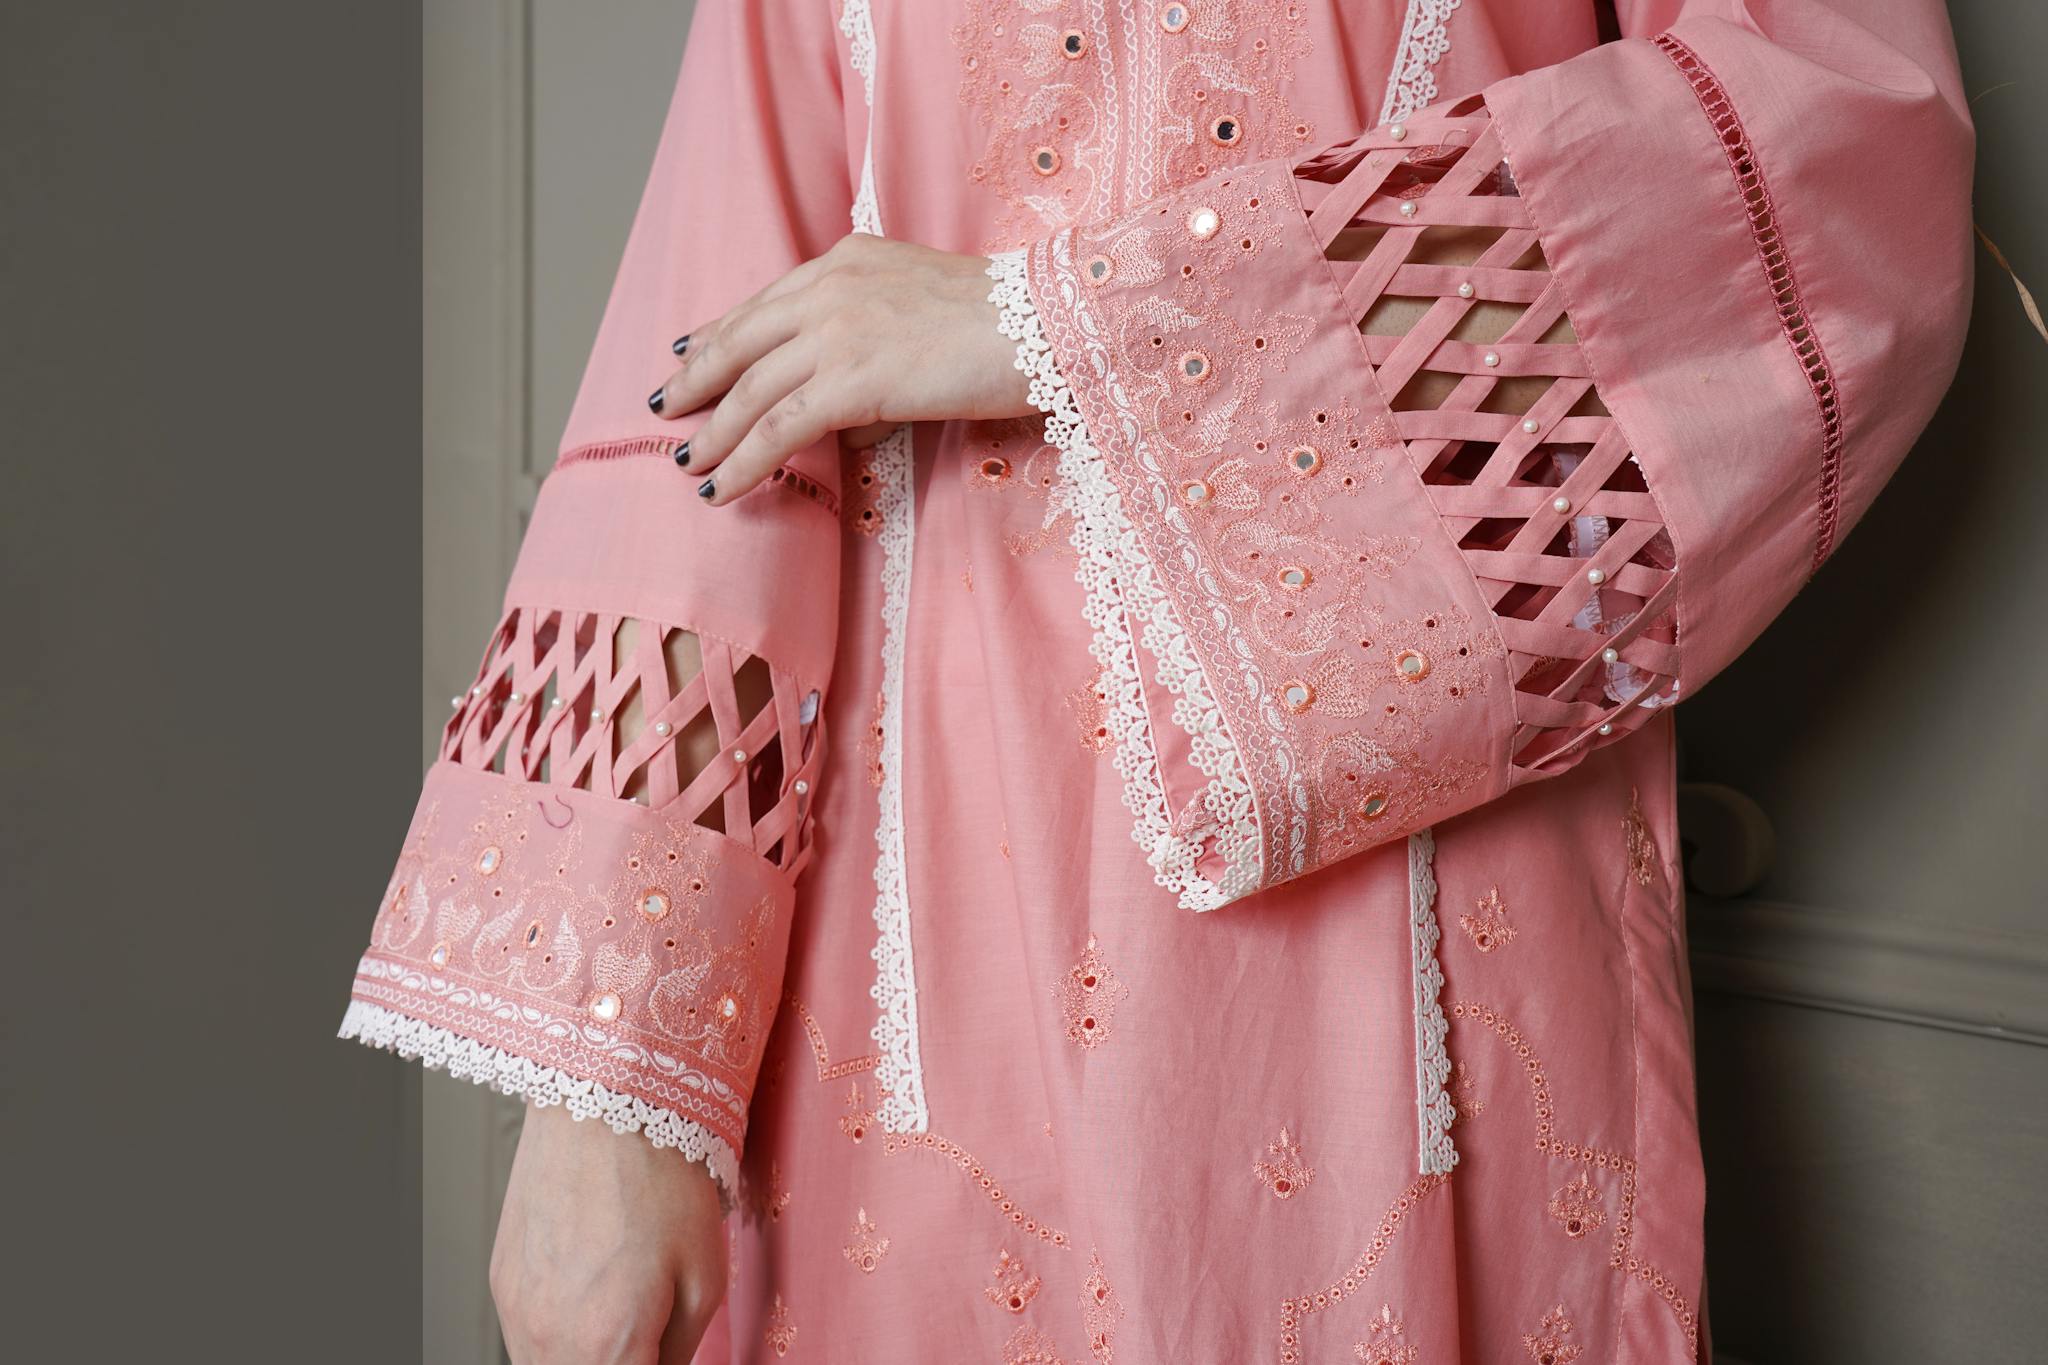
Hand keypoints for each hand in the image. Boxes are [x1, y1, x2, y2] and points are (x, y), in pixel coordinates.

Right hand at [490, 1103, 726, 1364]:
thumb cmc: (663, 1177)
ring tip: (623, 1319)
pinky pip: (525, 1336)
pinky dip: (557, 1337)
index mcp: (603, 1345)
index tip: (661, 1359)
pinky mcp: (500, 1278)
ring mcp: (514, 1308)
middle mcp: (545, 1336)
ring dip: (584, 1360)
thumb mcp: (704, 1278)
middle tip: (648, 1341)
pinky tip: (592, 1299)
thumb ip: (680, 1350)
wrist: (605, 1099)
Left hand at [651, 234, 1034, 504]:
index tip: (688, 351)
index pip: (767, 301)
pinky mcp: (852, 379)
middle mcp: (831, 288)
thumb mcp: (927, 307)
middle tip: (665, 409)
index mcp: (849, 260)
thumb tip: (854, 402)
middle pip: (740, 340)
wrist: (1048, 322)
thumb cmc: (1009, 324)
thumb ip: (878, 334)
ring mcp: (837, 332)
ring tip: (688, 465)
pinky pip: (778, 428)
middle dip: (697, 379)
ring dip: (712, 433)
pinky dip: (742, 461)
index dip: (720, 331)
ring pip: (750, 390)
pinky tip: (720, 487)